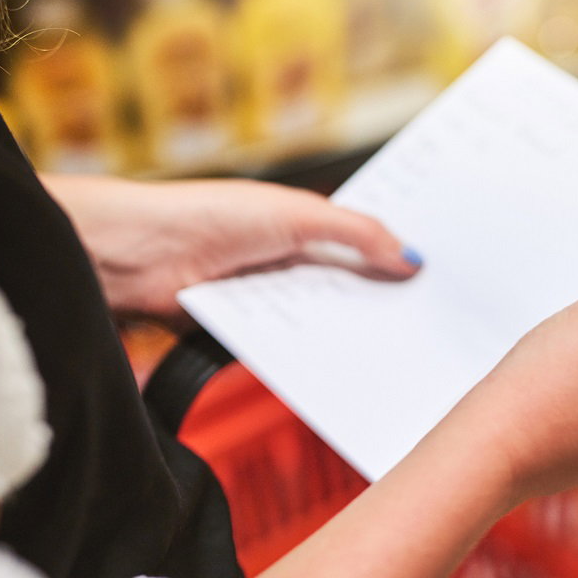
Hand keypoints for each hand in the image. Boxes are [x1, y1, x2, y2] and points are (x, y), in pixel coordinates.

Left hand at [41, 174, 420, 327]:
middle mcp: (284, 259)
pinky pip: (283, 345)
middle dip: (379, 300)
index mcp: (300, 221)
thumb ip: (356, 232)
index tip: (437, 277)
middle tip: (429, 321)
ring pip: (318, 319)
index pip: (360, 241)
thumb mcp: (297, 214)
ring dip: (345, 330)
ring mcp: (262, 296)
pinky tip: (339, 363)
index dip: (394, 255)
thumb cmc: (209, 215)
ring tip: (396, 348)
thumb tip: (411, 257)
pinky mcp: (240, 330)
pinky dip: (306, 352)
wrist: (139, 254)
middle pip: (344, 286)